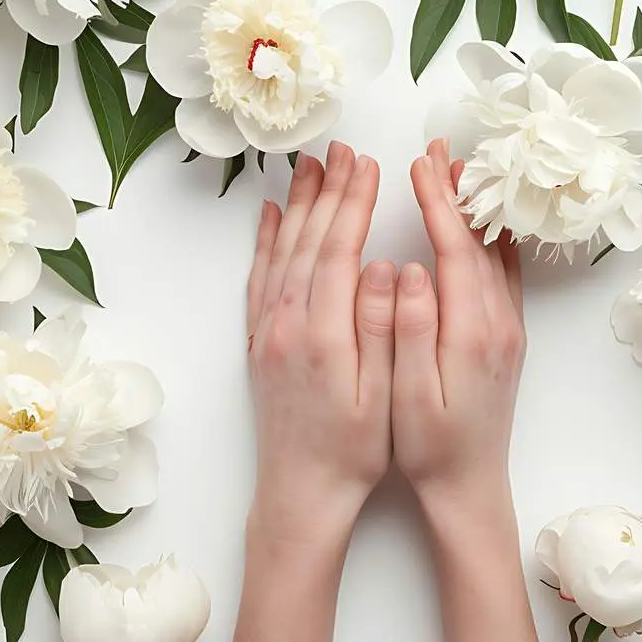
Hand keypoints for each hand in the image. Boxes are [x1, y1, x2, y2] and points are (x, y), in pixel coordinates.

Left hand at [247, 142, 394, 540]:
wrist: (302, 492)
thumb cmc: (353, 452)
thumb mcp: (379, 394)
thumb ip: (379, 327)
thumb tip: (382, 266)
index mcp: (320, 334)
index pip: (338, 250)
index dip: (355, 204)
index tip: (370, 166)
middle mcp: (285, 324)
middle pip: (308, 240)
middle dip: (329, 191)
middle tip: (345, 149)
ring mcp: (267, 331)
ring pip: (282, 252)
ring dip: (299, 205)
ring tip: (312, 166)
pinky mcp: (260, 342)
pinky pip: (260, 278)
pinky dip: (267, 242)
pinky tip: (274, 217)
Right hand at [392, 139, 524, 504]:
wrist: (470, 487)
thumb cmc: (431, 448)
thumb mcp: (410, 396)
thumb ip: (411, 332)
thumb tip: (410, 273)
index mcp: (473, 333)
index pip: (457, 252)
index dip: (438, 204)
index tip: (418, 166)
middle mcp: (499, 323)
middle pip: (482, 241)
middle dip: (458, 192)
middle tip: (438, 148)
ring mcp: (508, 328)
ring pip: (497, 252)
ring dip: (477, 209)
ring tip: (459, 169)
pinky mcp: (506, 336)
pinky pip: (503, 271)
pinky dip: (490, 236)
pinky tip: (480, 221)